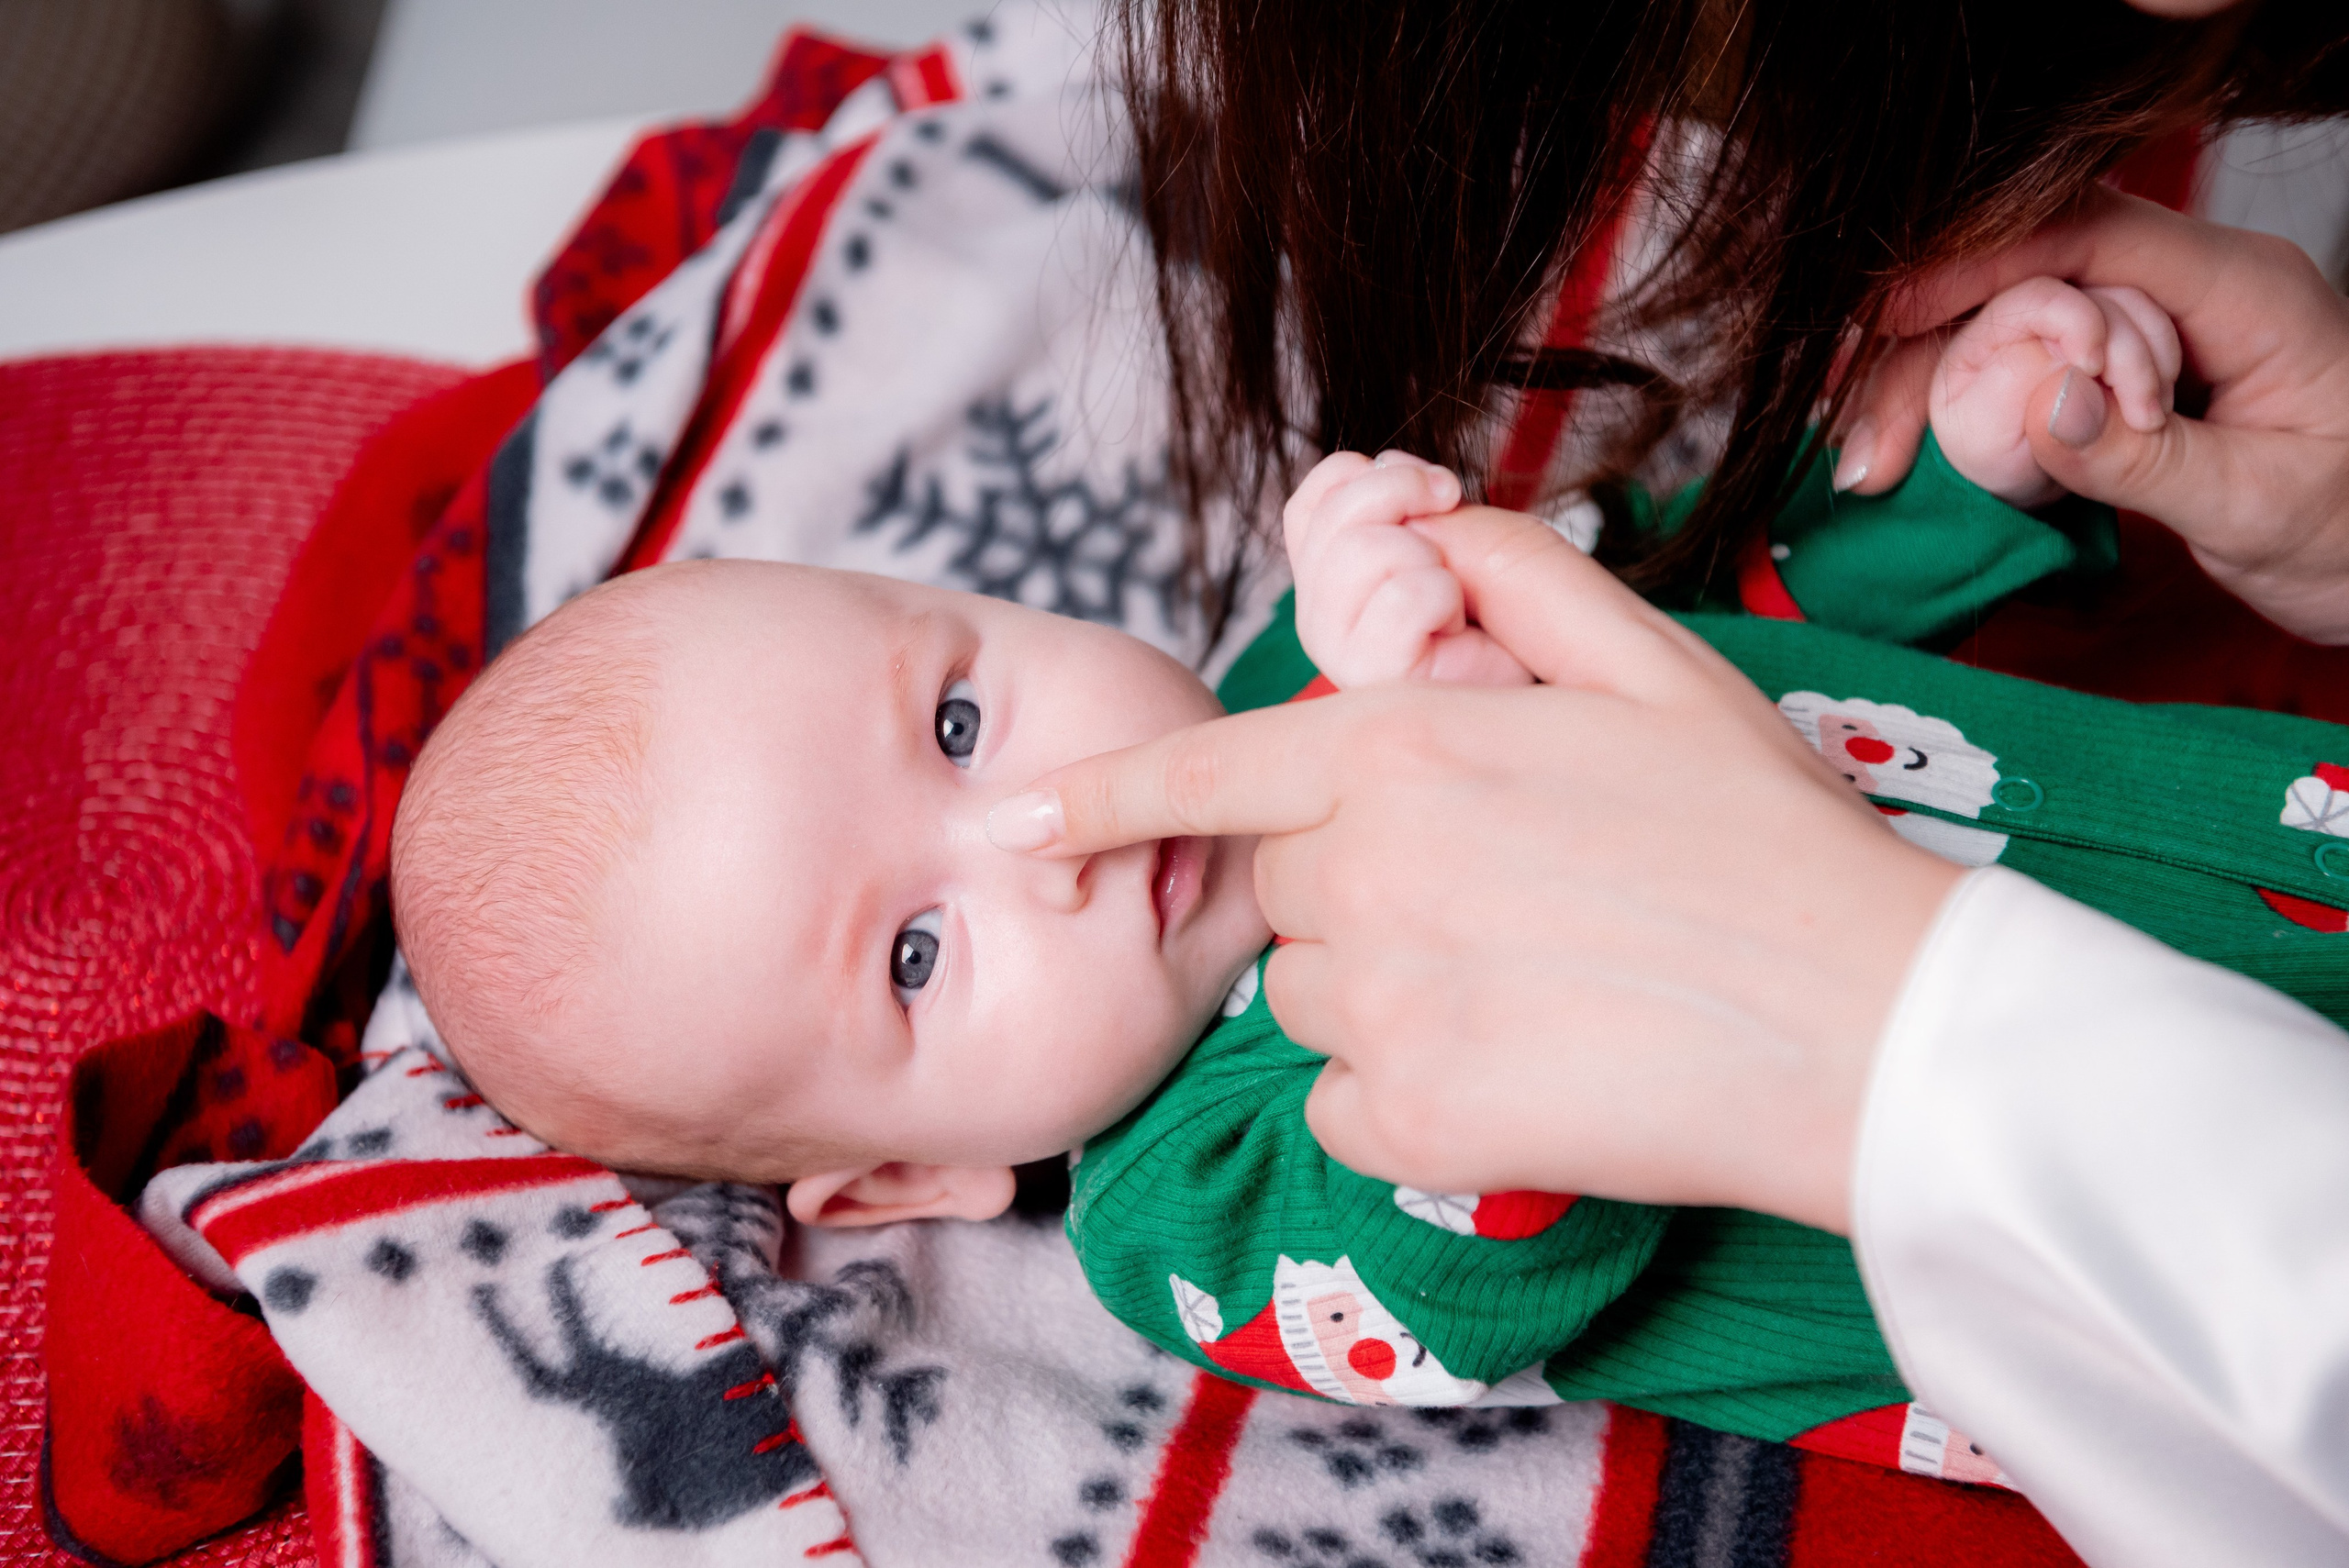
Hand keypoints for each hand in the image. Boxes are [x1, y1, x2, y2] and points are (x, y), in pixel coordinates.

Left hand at [989, 506, 1963, 1231]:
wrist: (1865, 1025)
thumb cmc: (1765, 838)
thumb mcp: (1655, 662)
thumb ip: (1515, 573)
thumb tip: (1421, 520)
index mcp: (1402, 747)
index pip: (1203, 770)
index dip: (1098, 795)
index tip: (1013, 823)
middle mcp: (1363, 869)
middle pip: (1284, 886)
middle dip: (1359, 884)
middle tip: (1509, 899)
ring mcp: (1377, 1003)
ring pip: (1310, 996)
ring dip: (1383, 990)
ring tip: (1531, 984)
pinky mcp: (1405, 1123)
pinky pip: (1347, 1102)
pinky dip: (1408, 1096)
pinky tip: (1522, 1071)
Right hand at [1286, 450, 1534, 686]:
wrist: (1545, 675)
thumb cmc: (1504, 610)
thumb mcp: (1453, 528)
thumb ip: (1406, 495)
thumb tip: (1383, 462)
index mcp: (1328, 581)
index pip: (1312, 503)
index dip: (1375, 477)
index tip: (1438, 494)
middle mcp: (1319, 619)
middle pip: (1332, 518)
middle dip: (1407, 498)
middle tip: (1452, 535)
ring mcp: (1337, 652)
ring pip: (1362, 549)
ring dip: (1430, 557)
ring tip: (1452, 600)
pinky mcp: (1368, 676)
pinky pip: (1403, 593)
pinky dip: (1445, 596)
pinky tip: (1453, 630)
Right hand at [1839, 187, 2348, 642]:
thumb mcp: (2263, 507)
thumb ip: (2152, 459)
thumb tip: (2047, 405)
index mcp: (2242, 290)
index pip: (2092, 238)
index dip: (1980, 266)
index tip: (1891, 321)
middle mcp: (2191, 291)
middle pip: (2031, 279)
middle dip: (1930, 345)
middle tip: (1859, 430)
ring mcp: (2156, 330)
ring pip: (2015, 324)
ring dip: (1931, 384)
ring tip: (1864, 457)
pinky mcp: (2127, 375)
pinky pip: (2029, 365)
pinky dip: (1961, 405)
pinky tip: (1905, 444)